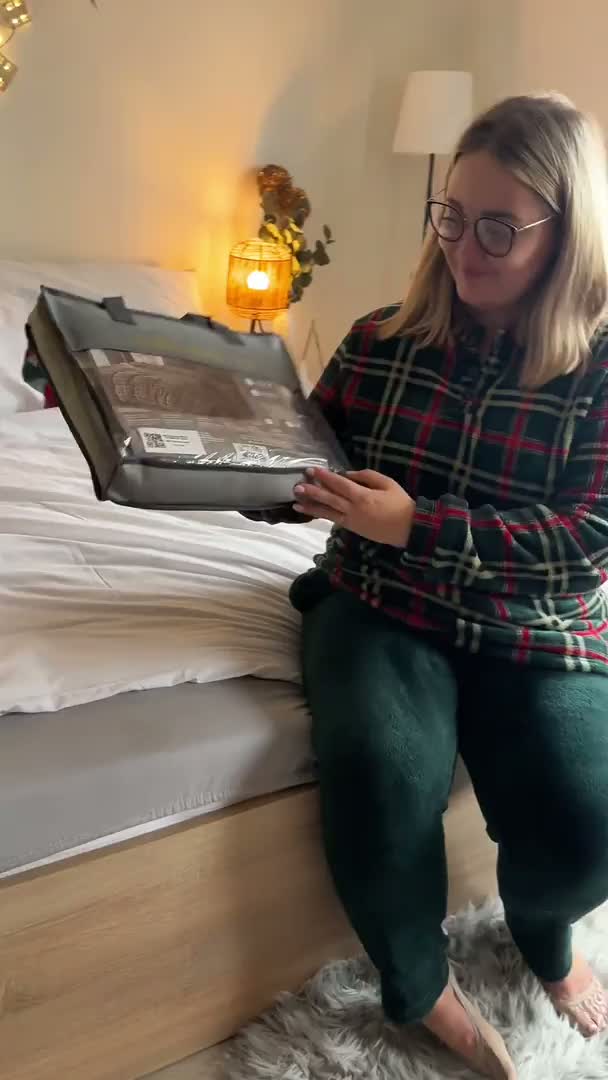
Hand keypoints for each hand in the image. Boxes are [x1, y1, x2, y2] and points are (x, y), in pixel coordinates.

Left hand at [293, 467, 414, 546]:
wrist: (408, 529)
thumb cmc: (400, 503)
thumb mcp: (387, 483)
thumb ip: (366, 476)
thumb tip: (348, 474)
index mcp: (363, 496)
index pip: (339, 484)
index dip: (324, 477)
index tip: (312, 470)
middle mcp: (353, 509)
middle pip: (329, 499)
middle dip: (312, 491)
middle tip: (297, 486)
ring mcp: (351, 520)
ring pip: (327, 512)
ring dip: (311, 507)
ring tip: (295, 503)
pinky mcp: (352, 528)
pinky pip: (333, 520)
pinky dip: (321, 515)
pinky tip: (310, 512)